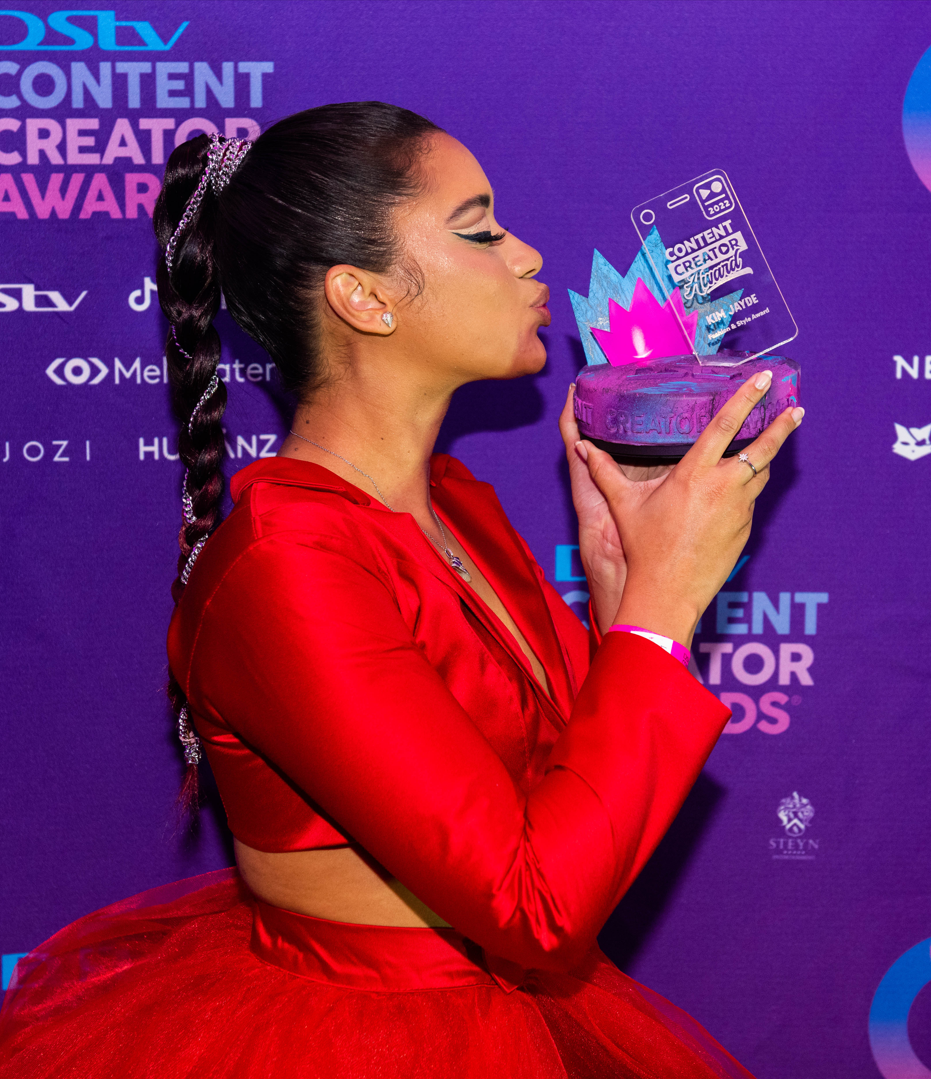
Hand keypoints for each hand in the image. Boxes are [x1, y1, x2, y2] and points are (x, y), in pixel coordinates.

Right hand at [567, 370, 802, 645]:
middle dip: (782, 426)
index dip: (746, 398)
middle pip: (762, 448)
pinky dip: (746, 491)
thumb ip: (604, 472)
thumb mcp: (624, 505)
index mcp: (695, 473)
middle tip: (796, 408)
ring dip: (766, 458)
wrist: (668, 591)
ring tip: (771, 443)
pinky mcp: (745, 530)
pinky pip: (750, 502)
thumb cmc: (644, 547)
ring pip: (760, 474)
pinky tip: (736, 492)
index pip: (726, 425)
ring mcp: (739, 509)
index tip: (764, 380)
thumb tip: (582, 448)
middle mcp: (723, 487)